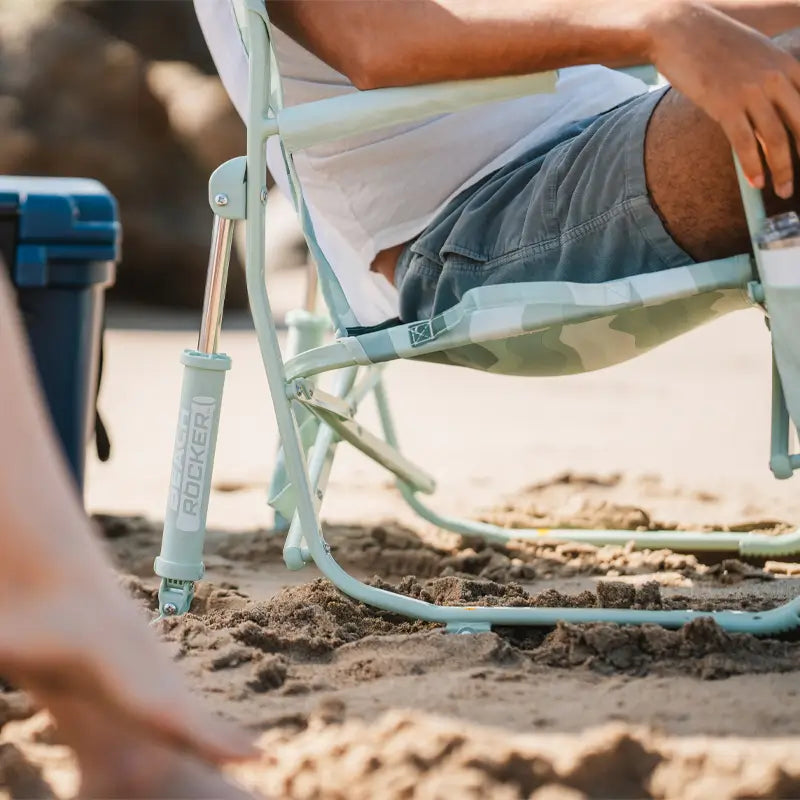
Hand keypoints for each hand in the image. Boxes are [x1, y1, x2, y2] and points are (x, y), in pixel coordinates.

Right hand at [649, 3, 799, 196]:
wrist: (679, 30)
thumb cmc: (711, 42)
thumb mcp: (752, 54)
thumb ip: (767, 78)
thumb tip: (768, 110)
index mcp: (786, 63)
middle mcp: (775, 77)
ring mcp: (751, 92)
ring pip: (777, 138)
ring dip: (783, 170)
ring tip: (783, 190)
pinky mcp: (726, 105)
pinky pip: (745, 143)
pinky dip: (753, 167)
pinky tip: (756, 183)